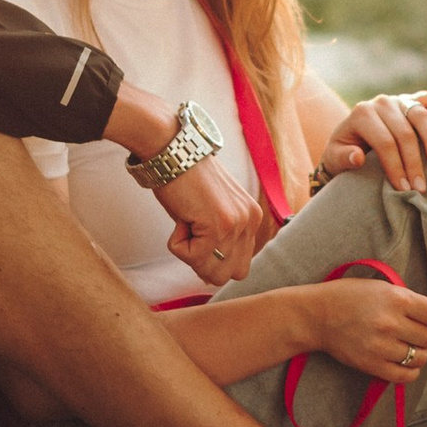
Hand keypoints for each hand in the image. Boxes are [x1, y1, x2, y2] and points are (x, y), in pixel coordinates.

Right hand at [152, 156, 270, 287]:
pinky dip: (176, 243)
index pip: (239, 266)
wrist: (174, 149)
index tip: (198, 234)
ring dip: (189, 253)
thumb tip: (211, 277)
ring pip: (210, 271)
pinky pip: (191, 257)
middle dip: (203, 262)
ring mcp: (237, 223)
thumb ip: (219, 240)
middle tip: (190, 232)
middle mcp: (250, 221)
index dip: (213, 259)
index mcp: (252, 218)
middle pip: (229, 274)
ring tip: (187, 221)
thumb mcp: (211, 211)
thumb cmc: (185, 179)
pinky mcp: (218, 224)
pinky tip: (181, 217)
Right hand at [303, 280, 426, 385]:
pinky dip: (410, 371)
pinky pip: (406, 375)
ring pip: (421, 358)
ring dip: (419, 353)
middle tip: (416, 331)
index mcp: (397, 299)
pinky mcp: (372, 365)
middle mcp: (391, 323)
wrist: (317, 315)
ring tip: (406, 346)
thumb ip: (412, 300)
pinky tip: (403, 361)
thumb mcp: (382, 287)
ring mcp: (382, 346)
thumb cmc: (351, 296)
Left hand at [320, 90, 426, 195]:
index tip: (403, 188)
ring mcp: (397, 99)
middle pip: (404, 132)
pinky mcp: (411, 99)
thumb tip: (357, 157)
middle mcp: (380, 103)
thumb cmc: (344, 153)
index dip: (395, 166)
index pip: (384, 142)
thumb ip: (342, 158)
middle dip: (414, 162)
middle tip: (421, 187)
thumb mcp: (334, 159)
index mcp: (361, 114)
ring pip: (420, 115)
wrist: (351, 138)